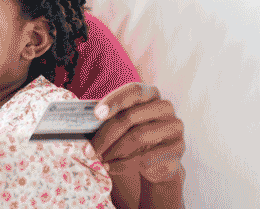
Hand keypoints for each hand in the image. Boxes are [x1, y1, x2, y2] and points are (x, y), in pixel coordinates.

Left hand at [87, 83, 184, 208]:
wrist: (156, 161)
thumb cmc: (133, 135)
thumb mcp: (122, 123)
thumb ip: (108, 118)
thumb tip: (82, 122)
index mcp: (151, 94)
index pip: (134, 91)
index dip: (114, 101)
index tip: (96, 115)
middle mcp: (165, 108)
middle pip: (131, 117)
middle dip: (105, 135)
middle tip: (88, 149)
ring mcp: (174, 128)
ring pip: (138, 137)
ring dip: (113, 151)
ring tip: (99, 159)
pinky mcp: (177, 150)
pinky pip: (146, 158)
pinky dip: (123, 165)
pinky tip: (111, 167)